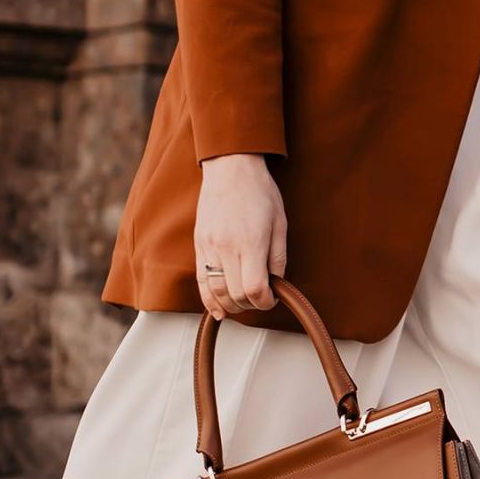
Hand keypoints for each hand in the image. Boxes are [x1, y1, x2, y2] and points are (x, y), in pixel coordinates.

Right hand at [195, 154, 287, 315]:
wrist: (230, 168)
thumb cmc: (259, 192)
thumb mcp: (280, 224)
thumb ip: (278, 258)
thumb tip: (276, 284)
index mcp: (251, 242)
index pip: (254, 289)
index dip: (266, 302)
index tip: (272, 298)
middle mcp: (227, 247)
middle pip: (235, 294)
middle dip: (251, 304)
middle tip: (261, 296)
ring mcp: (209, 247)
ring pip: (216, 292)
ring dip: (232, 304)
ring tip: (244, 300)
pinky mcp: (199, 245)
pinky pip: (201, 281)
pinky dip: (210, 300)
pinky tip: (219, 310)